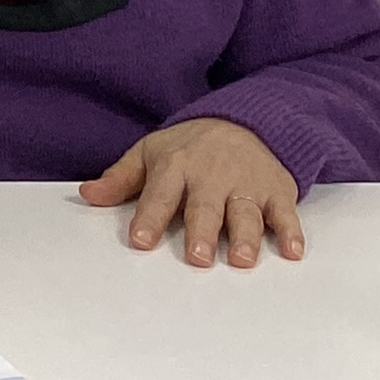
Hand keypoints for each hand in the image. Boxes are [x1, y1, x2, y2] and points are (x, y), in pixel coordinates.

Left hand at [83, 118, 303, 266]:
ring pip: (246, 213)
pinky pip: (286, 214)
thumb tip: (87, 195)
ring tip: (240, 259)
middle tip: (197, 257)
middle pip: (206, 207)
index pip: (159, 194)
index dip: (149, 218)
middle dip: (202, 231)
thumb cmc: (190, 146)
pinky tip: (292, 252)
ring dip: (245, 237)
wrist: (246, 120)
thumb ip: (120, 178)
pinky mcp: (277, 191)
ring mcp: (247, 185)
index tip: (140, 241)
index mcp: (176, 166)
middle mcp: (212, 176)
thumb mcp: (150, 152)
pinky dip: (291, 232)